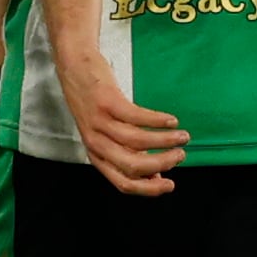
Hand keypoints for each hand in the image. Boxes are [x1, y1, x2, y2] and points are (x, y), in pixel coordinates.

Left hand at [54, 46, 187, 195]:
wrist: (73, 68)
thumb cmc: (93, 103)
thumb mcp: (106, 134)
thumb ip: (128, 155)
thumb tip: (156, 176)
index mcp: (97, 156)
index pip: (123, 183)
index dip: (149, 188)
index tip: (171, 184)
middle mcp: (96, 143)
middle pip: (132, 165)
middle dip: (162, 163)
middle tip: (180, 156)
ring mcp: (99, 123)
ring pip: (137, 141)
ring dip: (165, 141)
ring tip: (182, 137)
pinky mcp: (106, 103)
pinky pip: (136, 117)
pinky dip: (158, 120)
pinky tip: (171, 120)